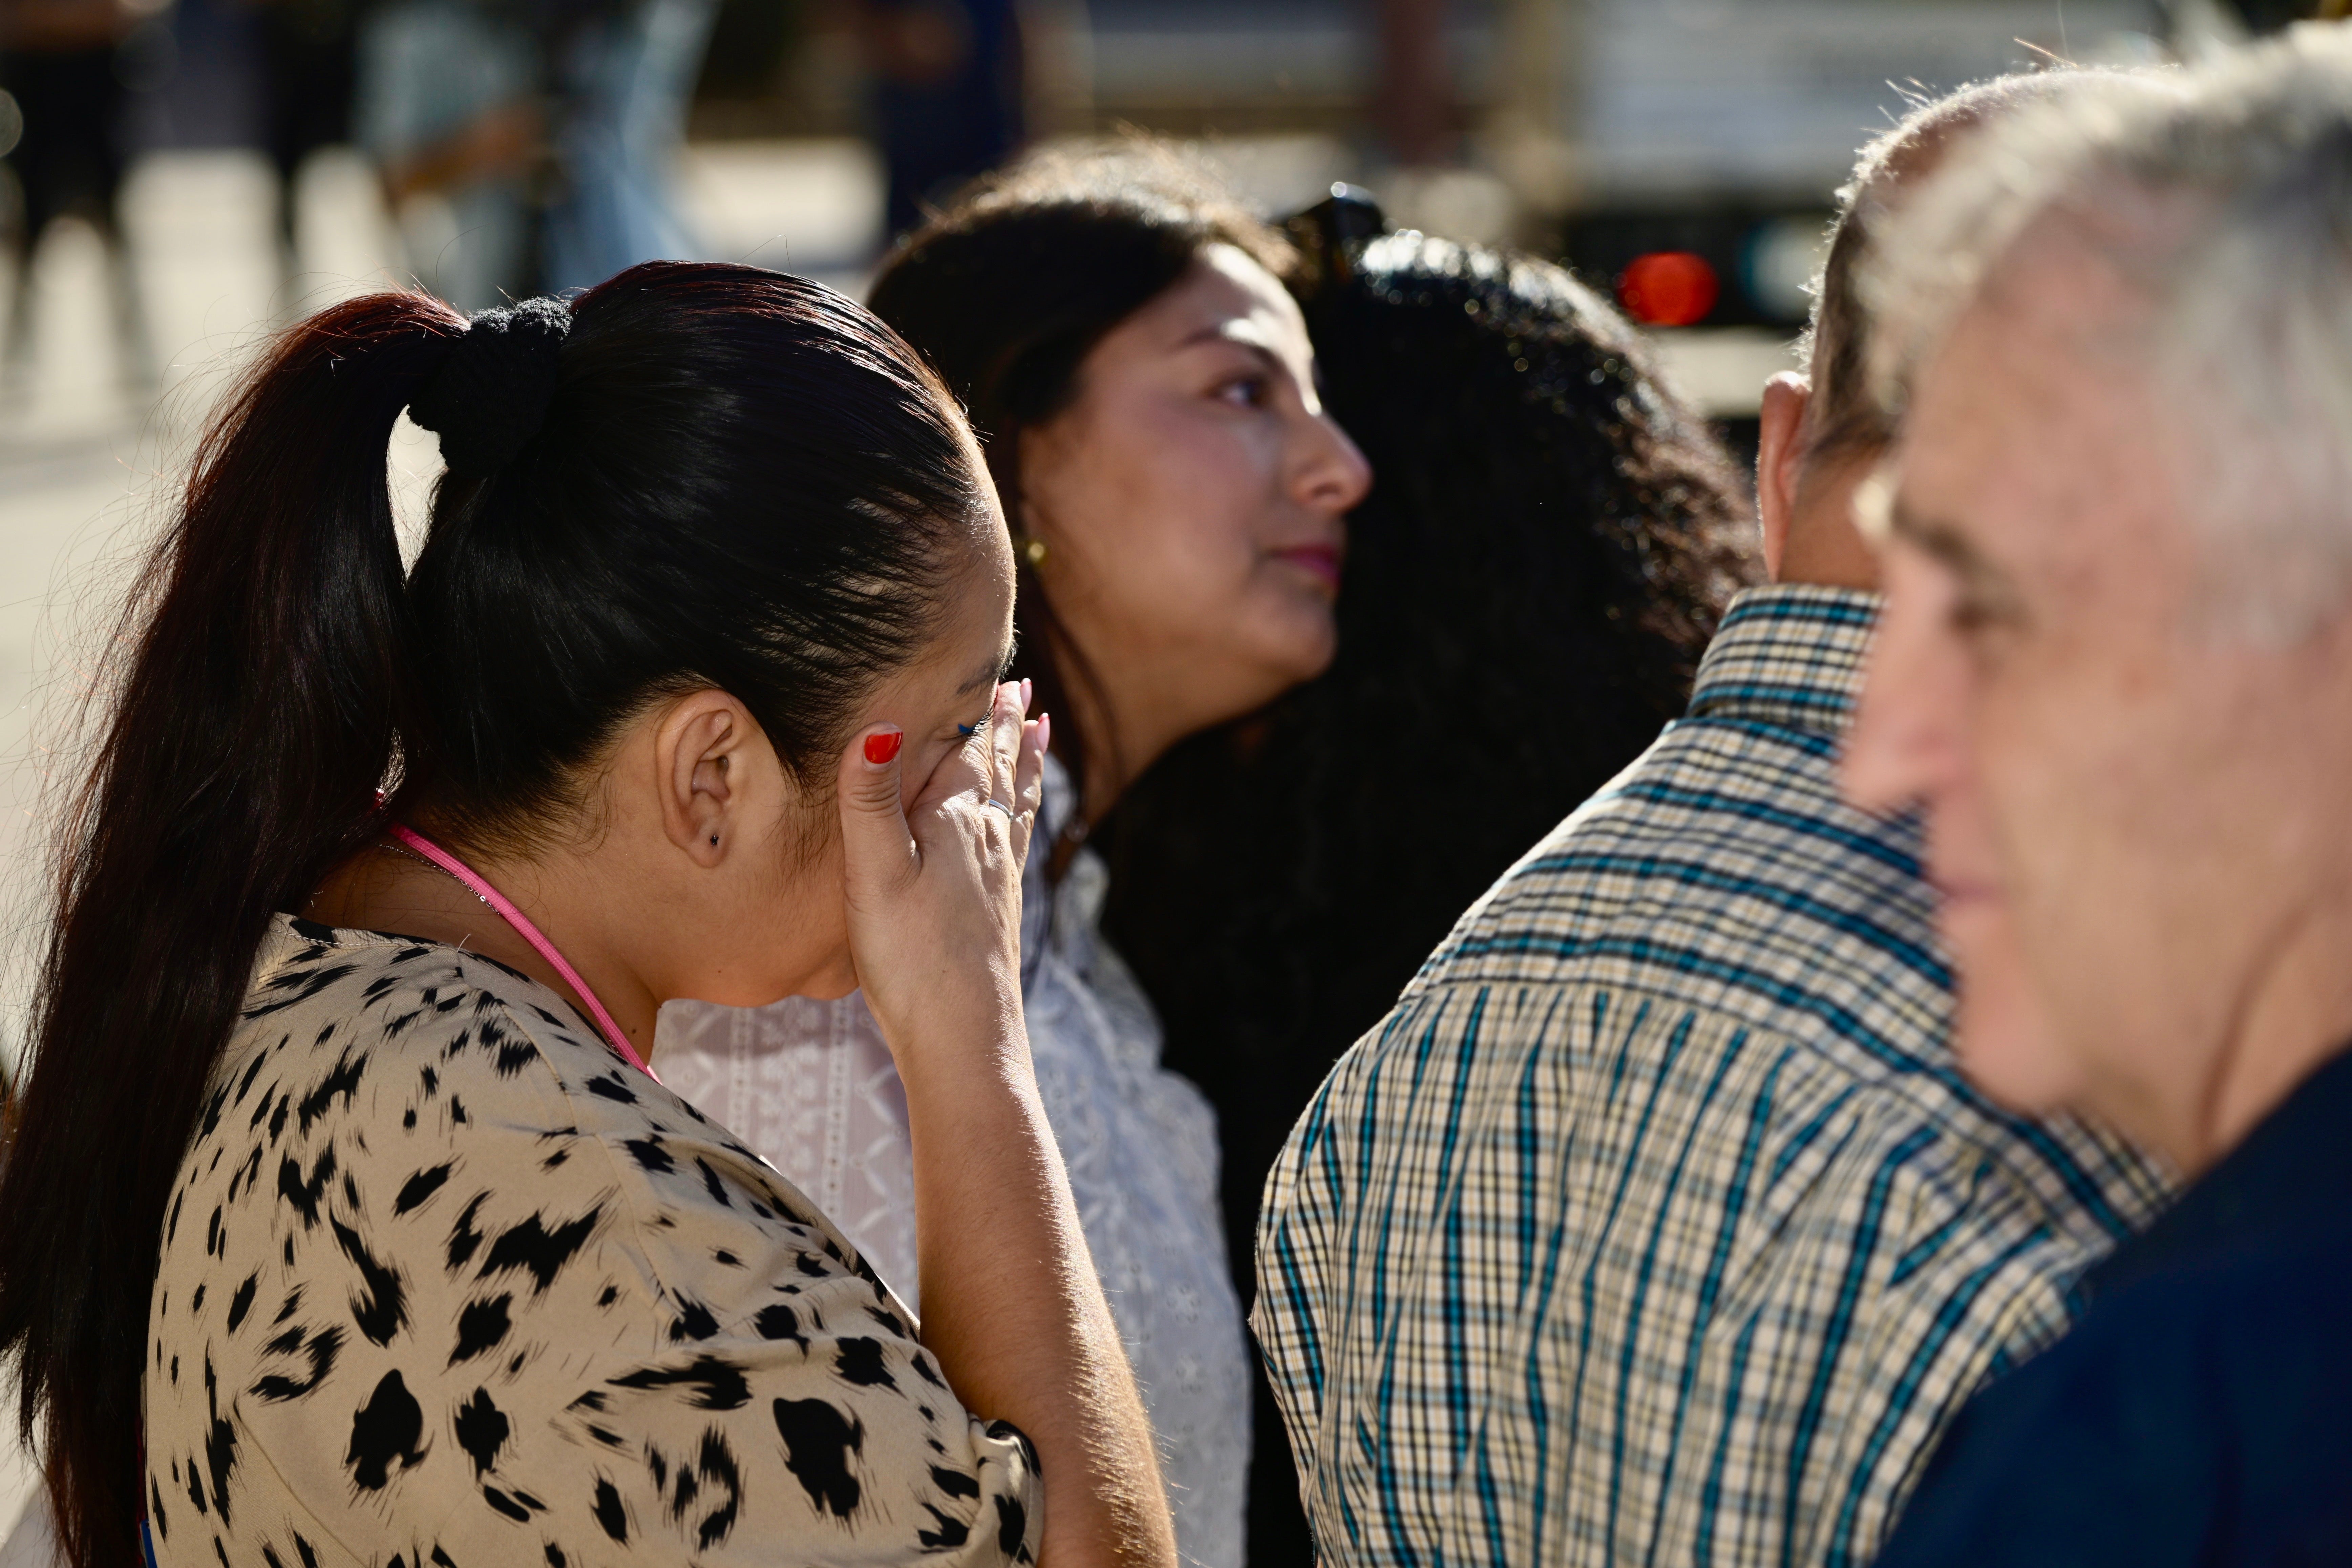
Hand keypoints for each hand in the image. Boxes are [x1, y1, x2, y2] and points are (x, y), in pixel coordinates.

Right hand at [836, 681, 1047, 1061]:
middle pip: (1000, 769)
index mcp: (957, 822)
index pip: (970, 750)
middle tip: (1021, 687)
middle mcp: (988, 841)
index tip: (996, 670)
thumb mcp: (876, 873)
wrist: (965, 1040)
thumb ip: (870, 800)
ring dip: (1024, 763)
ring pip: (1016, 802)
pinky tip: (1019, 820)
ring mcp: (1000, 878)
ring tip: (1039, 731)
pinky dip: (1024, 812)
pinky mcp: (1000, 912)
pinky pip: (1017, 841)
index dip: (979, 711)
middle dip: (1006, 727)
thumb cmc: (913, 960)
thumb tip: (876, 724)